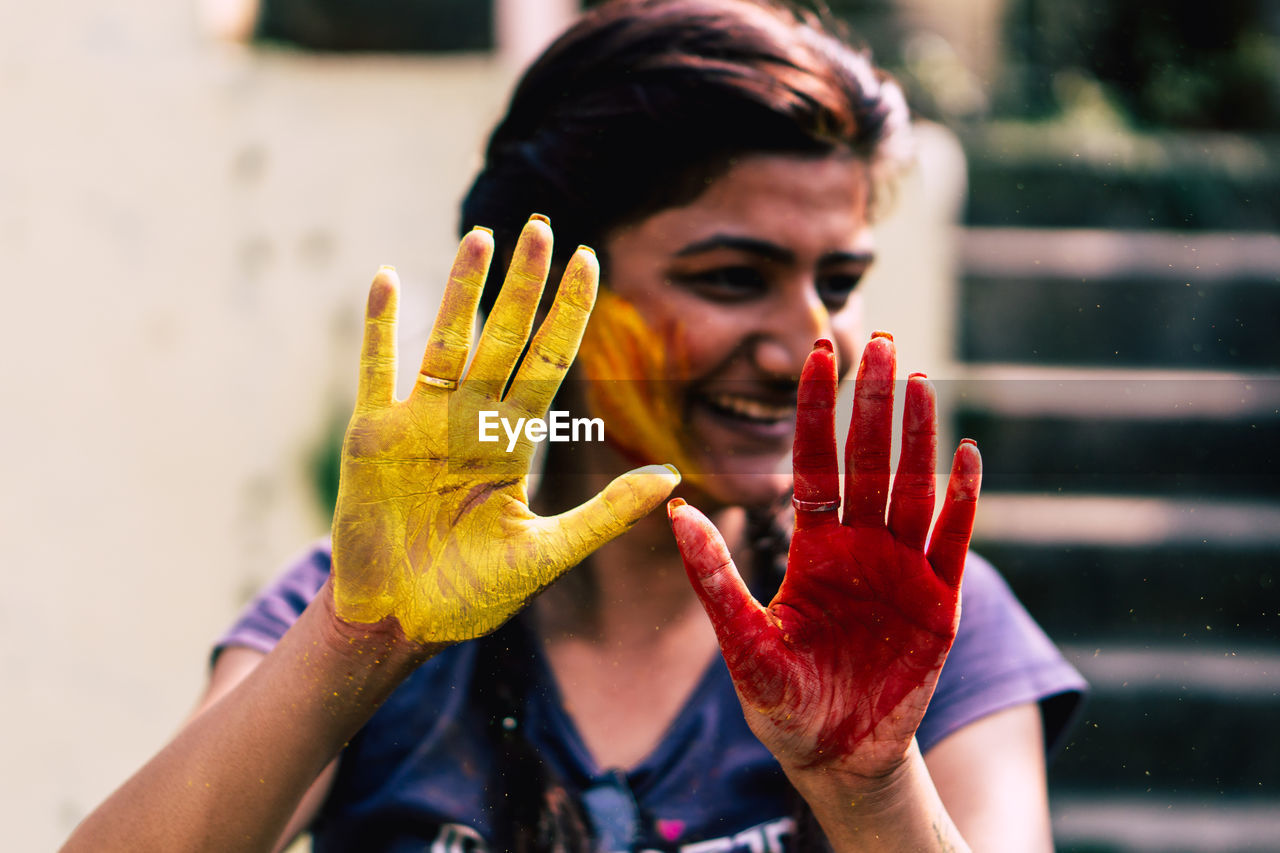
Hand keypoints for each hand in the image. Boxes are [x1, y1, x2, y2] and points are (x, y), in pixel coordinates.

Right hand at [332, 217, 679, 644]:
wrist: (401, 624)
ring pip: (447, 342)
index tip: (590, 262)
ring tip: (482, 237)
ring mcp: (421, 423)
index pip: (548, 363)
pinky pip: (377, 370)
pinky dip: (381, 328)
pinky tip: (390, 279)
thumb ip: (606, 515)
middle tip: (541, 229)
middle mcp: (470, 421)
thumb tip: (672, 479)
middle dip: (524, 286)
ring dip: (462, 292)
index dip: (567, 314)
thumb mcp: (548, 554)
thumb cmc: (470, 594)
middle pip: (503, 340)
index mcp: (513, 443)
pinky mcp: (374, 436)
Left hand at [668, 334, 980, 781]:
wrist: (836, 756)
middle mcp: (859, 546)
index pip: (812, 462)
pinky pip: (953, 540)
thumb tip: (674, 510)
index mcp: (812, 547)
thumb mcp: (741, 641)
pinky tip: (966, 454)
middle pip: (869, 460)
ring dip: (917, 435)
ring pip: (913, 487)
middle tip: (879, 339)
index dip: (814, 409)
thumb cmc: (783, 702)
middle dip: (872, 402)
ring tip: (917, 381)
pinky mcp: (940, 602)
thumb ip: (713, 577)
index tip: (813, 353)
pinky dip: (961, 499)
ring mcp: (902, 569)